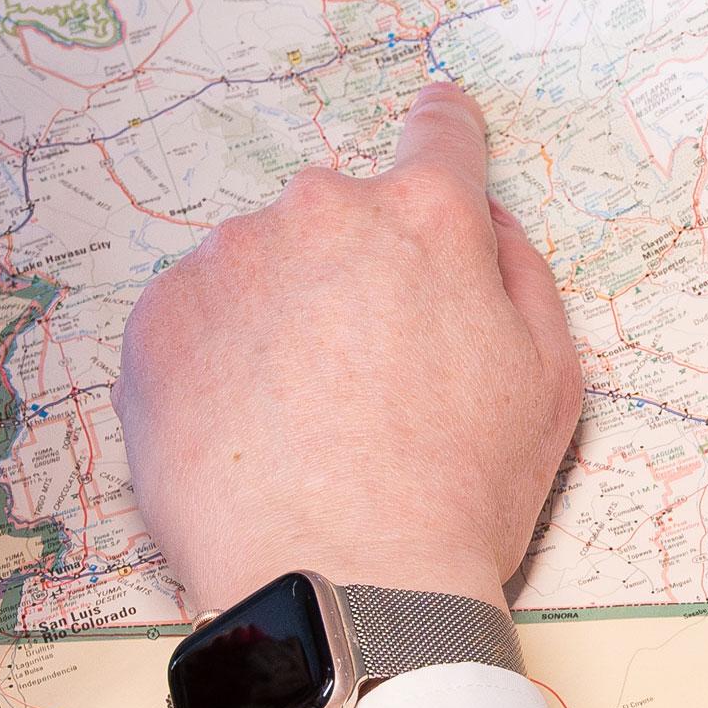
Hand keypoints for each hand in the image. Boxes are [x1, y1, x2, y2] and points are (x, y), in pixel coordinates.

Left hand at [116, 82, 581, 612]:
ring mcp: (228, 263)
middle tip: (367, 373)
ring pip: (260, 265)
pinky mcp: (156, 322)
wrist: (341, 590)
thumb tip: (482, 220)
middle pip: (341, 216)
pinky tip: (246, 429)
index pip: (439, 134)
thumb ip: (519, 272)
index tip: (435, 118)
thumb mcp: (551, 380)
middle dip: (354, 270)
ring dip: (279, 314)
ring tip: (299, 419)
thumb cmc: (459, 496)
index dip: (444, 129)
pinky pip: (193, 316)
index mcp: (424, 219)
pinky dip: (216, 357)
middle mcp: (321, 214)